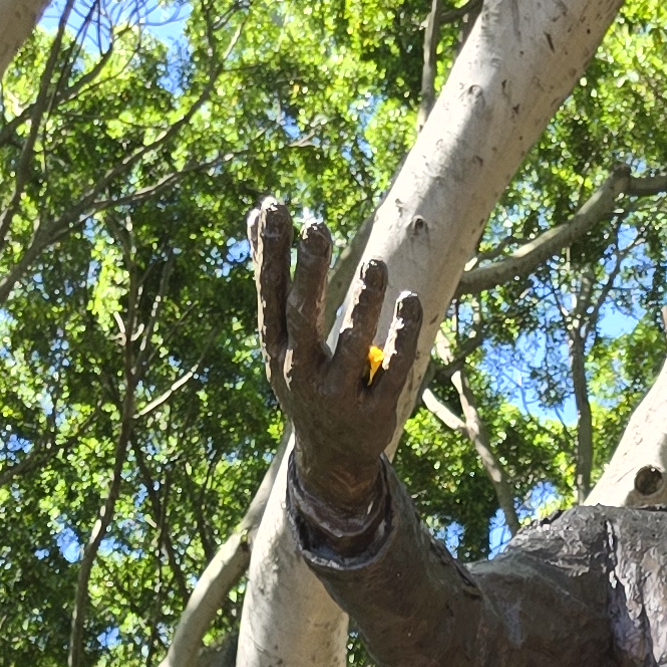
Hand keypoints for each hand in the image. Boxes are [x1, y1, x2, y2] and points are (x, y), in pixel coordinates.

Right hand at [248, 203, 422, 524]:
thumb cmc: (305, 379)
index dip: (270, 254)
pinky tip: (410, 299)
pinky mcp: (374, 414)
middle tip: (317, 225)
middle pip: (304, 318)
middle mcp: (301, 374)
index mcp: (276, 351)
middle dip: (309, 273)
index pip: (270, 297)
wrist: (330, 458)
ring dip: (364, 304)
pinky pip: (393, 372)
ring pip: (353, 347)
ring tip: (376, 264)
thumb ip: (272, 276)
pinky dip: (403, 336)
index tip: (275, 208)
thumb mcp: (281, 338)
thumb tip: (256, 212)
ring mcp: (338, 397)